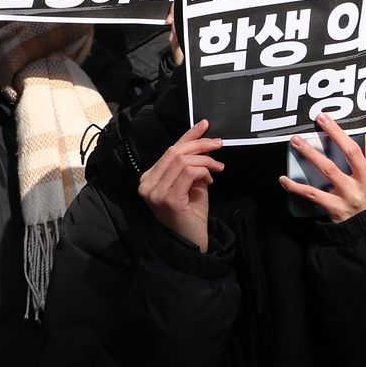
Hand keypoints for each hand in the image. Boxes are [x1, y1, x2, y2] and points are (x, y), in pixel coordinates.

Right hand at [139, 119, 222, 252]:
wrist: (189, 241)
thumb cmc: (190, 214)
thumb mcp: (192, 183)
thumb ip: (192, 164)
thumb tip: (204, 142)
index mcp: (148, 178)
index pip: (169, 150)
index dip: (188, 136)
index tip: (204, 125)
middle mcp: (147, 184)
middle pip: (175, 152)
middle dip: (200, 145)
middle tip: (219, 144)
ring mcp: (155, 192)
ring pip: (183, 161)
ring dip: (205, 161)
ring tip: (218, 168)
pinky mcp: (168, 199)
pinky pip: (189, 173)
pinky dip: (203, 172)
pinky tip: (210, 180)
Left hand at [282, 95, 365, 222]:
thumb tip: (364, 133)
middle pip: (351, 151)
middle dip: (335, 133)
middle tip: (321, 117)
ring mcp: (352, 195)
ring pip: (329, 170)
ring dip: (310, 154)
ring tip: (296, 141)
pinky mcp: (336, 208)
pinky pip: (313, 194)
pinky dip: (296, 187)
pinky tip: (283, 178)